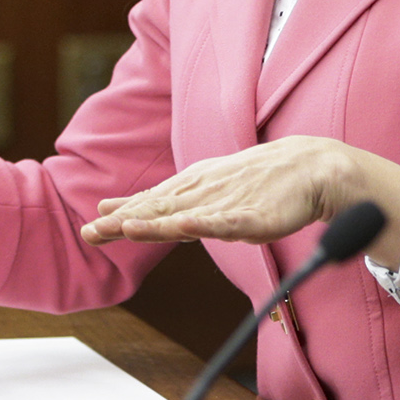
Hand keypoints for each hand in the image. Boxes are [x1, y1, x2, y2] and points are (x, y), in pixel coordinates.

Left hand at [83, 136, 399, 265]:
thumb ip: (167, 206)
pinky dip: (206, 223)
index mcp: (193, 189)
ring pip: (186, 215)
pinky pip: (228, 222)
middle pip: (160, 209)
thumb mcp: (206, 190)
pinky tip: (186, 227)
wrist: (309, 167)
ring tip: (127, 227)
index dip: (121, 215)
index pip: (151, 204)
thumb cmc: (257, 182)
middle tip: (93, 231)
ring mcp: (229, 203)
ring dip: (156, 222)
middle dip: (125, 221)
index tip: (91, 227)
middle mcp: (205, 193)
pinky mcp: (255, 215)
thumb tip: (124, 214)